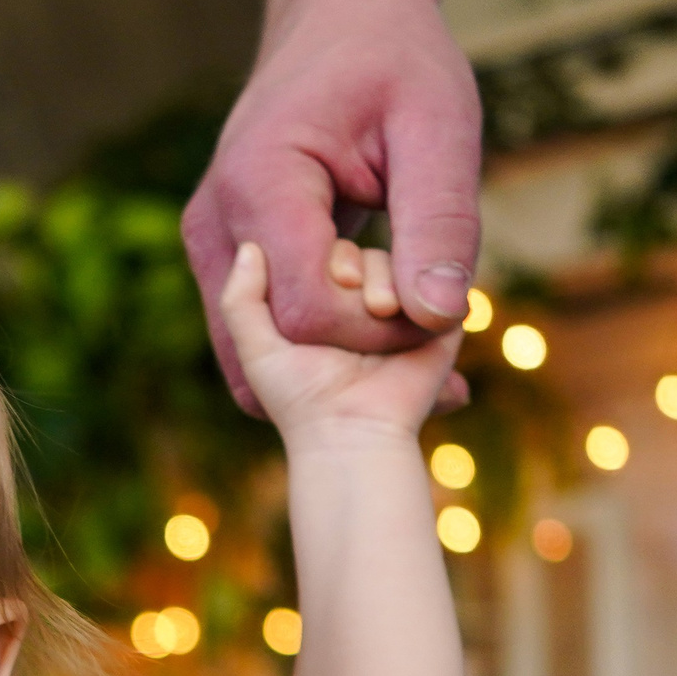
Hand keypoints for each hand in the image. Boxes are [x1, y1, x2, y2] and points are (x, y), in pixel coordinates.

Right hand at [183, 0, 479, 417]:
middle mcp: (215, 223)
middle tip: (422, 304)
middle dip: (356, 347)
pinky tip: (370, 304)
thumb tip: (438, 318)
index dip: (378, 329)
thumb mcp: (439, 129)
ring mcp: (209, 244)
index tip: (435, 301)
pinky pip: (258, 330)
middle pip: (275, 342)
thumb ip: (439, 223)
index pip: (308, 310)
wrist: (341, 21)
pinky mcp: (220, 256)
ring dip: (334, 350)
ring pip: (256, 349)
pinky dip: (317, 337)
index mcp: (260, 184)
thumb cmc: (395, 62)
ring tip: (396, 305)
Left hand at [219, 242, 462, 443]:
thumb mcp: (255, 348)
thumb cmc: (298, 394)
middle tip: (352, 290)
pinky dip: (416, 286)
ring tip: (380, 310)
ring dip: (383, 279)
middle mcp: (359, 305)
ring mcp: (399, 311)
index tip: (330, 281)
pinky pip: (433, 279)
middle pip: (357, 252)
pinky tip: (399, 309)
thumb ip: (240, 301)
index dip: (320, 258)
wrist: (353, 428)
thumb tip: (249, 247)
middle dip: (353, 266)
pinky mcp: (436, 320)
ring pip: (393, 260)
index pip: (320, 253)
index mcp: (321, 307)